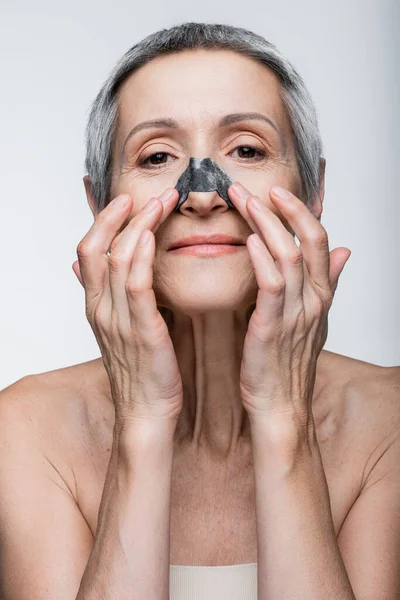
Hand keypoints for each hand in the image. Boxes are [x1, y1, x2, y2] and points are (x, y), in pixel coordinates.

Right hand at [72, 188, 182, 429]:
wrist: (147, 412)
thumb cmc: (140, 371)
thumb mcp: (118, 330)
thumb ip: (108, 298)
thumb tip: (91, 272)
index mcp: (97, 306)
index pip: (88, 251)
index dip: (103, 221)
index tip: (126, 200)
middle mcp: (102, 309)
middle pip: (96, 248)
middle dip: (117, 215)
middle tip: (143, 193)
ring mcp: (119, 319)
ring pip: (117, 259)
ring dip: (138, 225)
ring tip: (161, 203)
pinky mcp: (142, 330)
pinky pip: (136, 285)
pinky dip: (141, 256)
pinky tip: (154, 235)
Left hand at [228, 182, 350, 430]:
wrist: (281, 407)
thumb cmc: (289, 363)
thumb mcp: (314, 319)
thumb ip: (327, 283)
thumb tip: (345, 251)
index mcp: (320, 294)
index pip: (318, 240)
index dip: (302, 210)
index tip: (278, 190)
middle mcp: (312, 299)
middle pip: (307, 240)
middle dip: (284, 208)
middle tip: (257, 186)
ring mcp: (294, 313)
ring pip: (288, 256)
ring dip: (266, 224)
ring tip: (244, 201)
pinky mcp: (272, 328)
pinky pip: (272, 287)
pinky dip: (263, 261)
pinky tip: (249, 241)